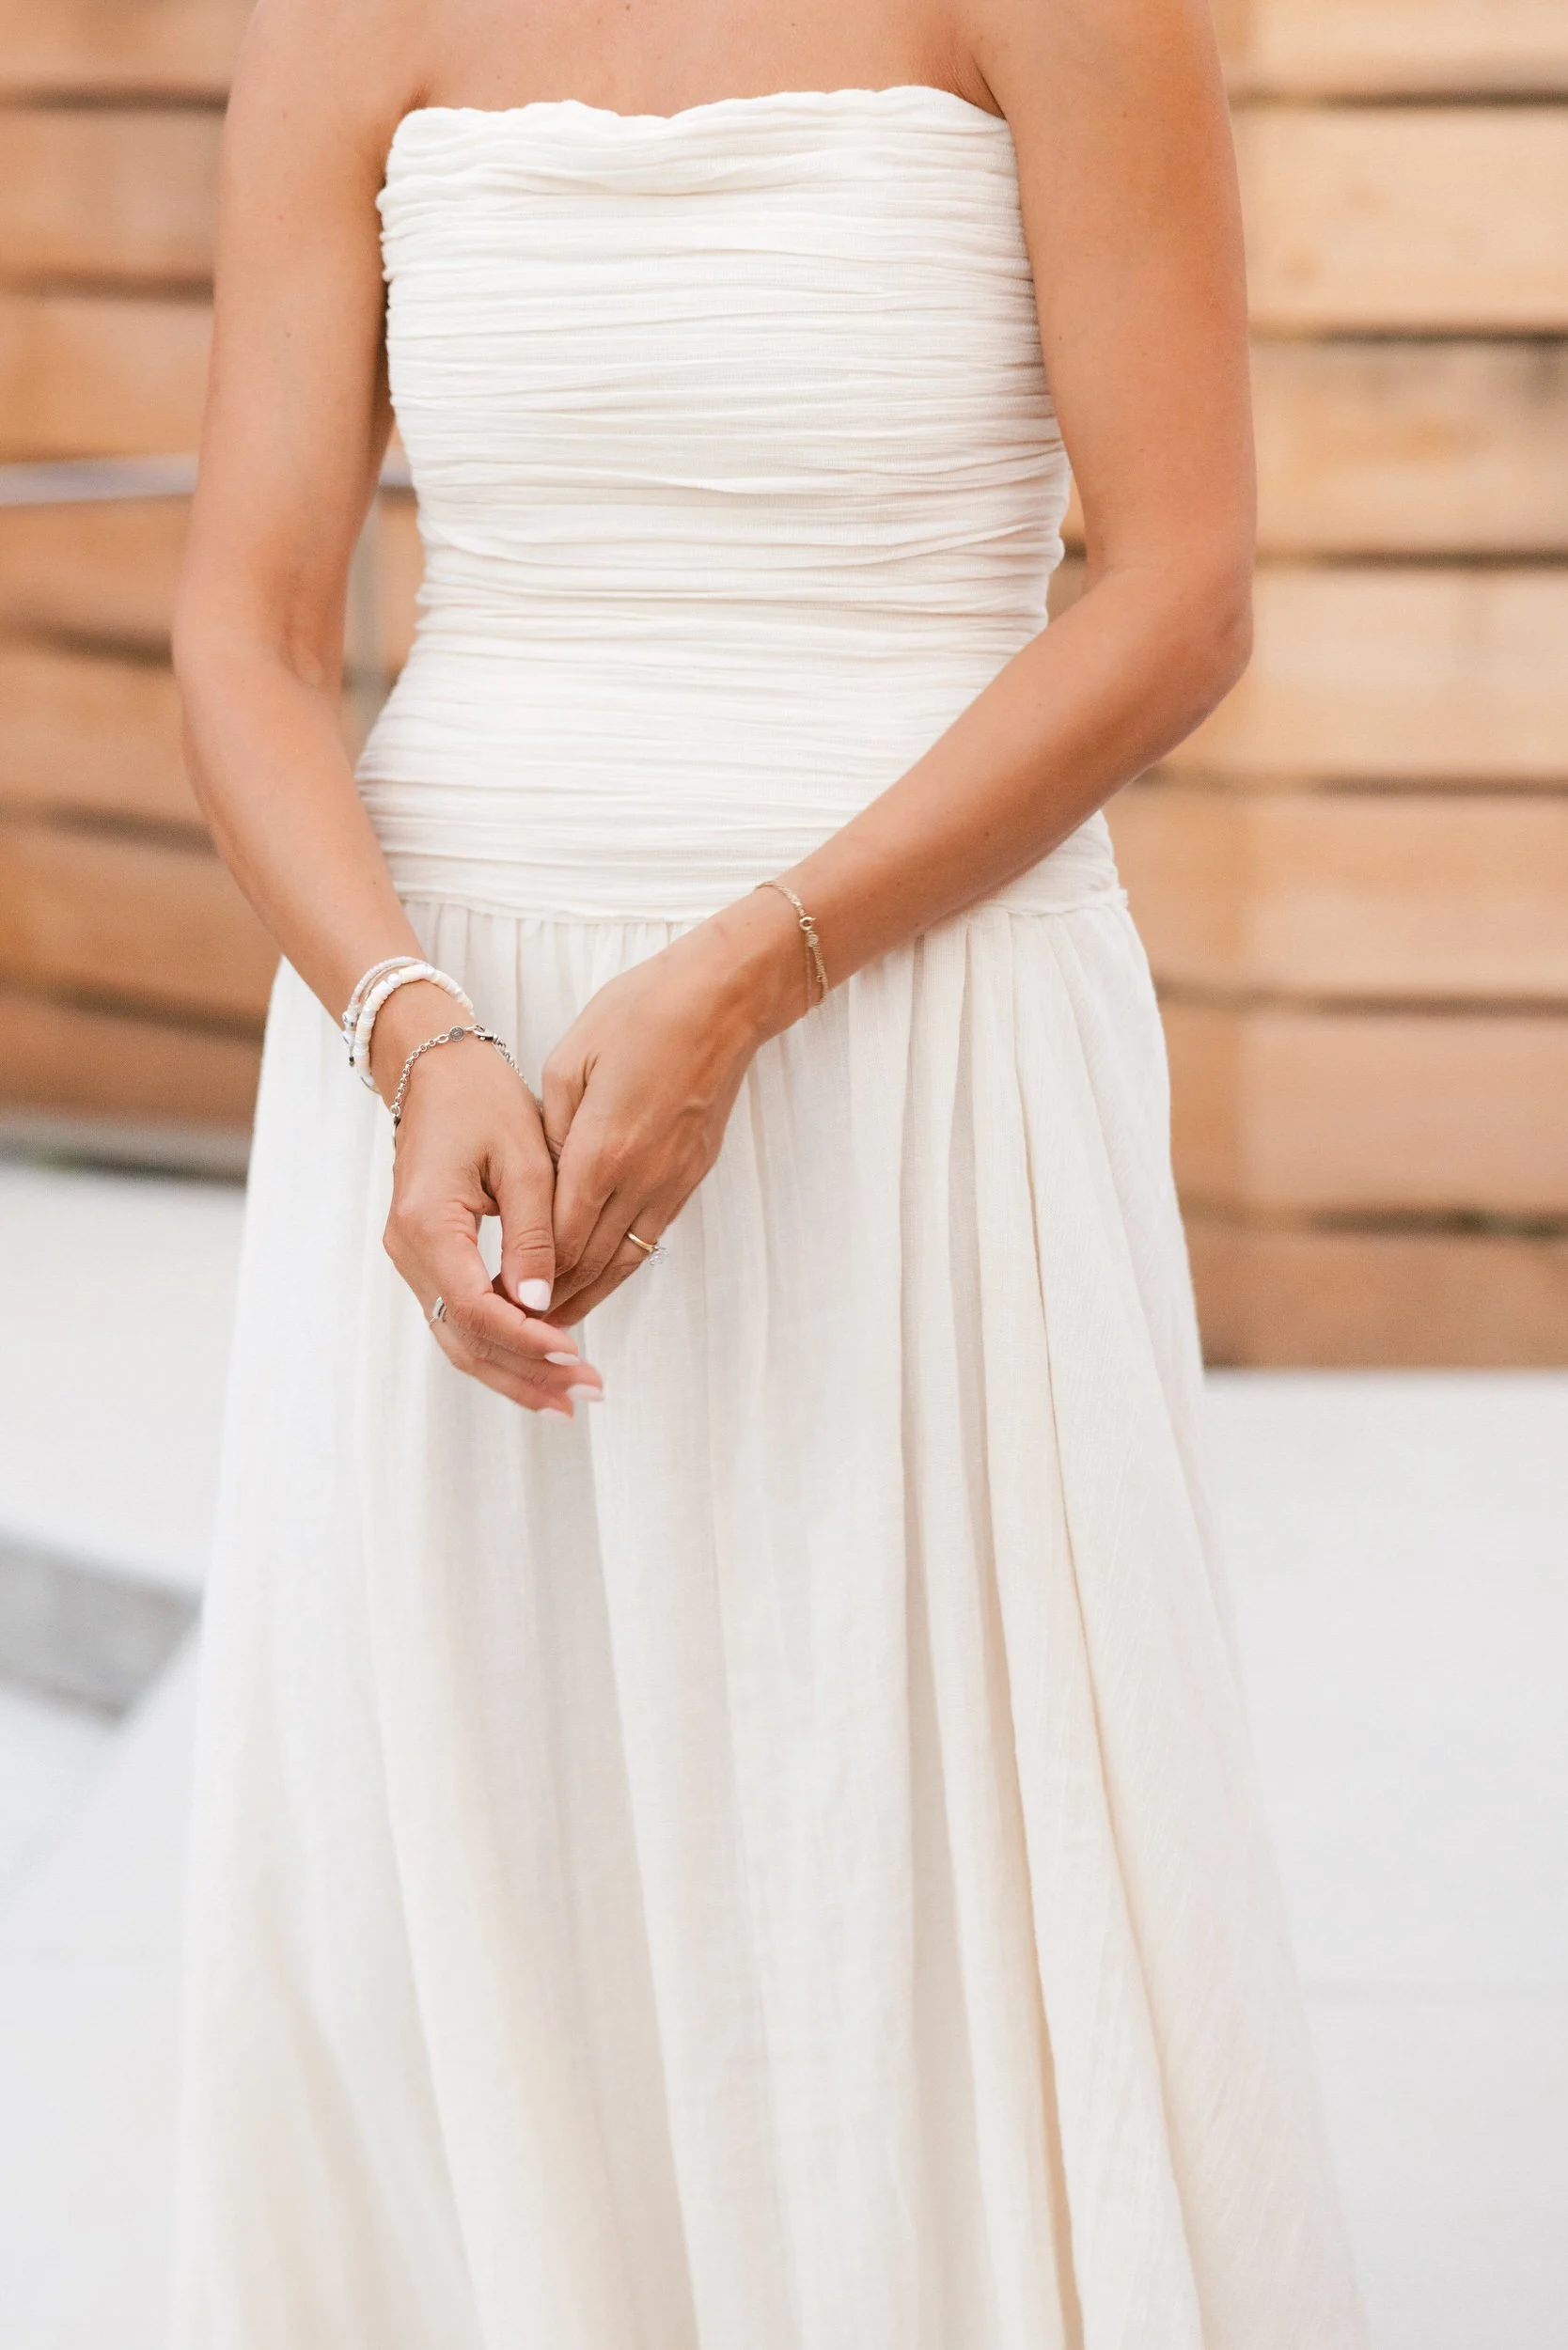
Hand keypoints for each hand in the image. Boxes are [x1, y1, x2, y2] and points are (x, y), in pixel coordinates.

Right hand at [374, 981, 602, 1413]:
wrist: (433, 1069)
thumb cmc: (482, 1100)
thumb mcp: (523, 1159)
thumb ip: (535, 1233)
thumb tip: (542, 1304)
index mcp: (428, 1223)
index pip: (477, 1307)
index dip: (527, 1340)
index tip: (574, 1356)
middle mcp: (408, 1250)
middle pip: (462, 1338)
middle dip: (523, 1375)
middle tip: (582, 1397)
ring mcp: (412, 1257)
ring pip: (458, 1337)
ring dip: (512, 1370)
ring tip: (567, 1397)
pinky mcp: (427, 1256)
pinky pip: (459, 1315)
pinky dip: (500, 1343)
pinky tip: (542, 1359)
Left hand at [541, 889, 806, 1320]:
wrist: (722, 1000)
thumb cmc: (641, 1014)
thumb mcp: (571, 1061)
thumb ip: (549, 1130)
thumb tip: (538, 1180)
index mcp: (601, 1150)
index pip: (556, 1240)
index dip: (526, 1279)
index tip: (495, 1303)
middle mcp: (640, 1179)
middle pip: (589, 1264)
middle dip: (551, 1303)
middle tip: (515, 1335)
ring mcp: (671, 1182)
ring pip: (623, 1262)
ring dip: (587, 1296)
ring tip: (553, 1328)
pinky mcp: (691, 1176)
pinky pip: (649, 1239)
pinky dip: (619, 1268)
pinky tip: (598, 1280)